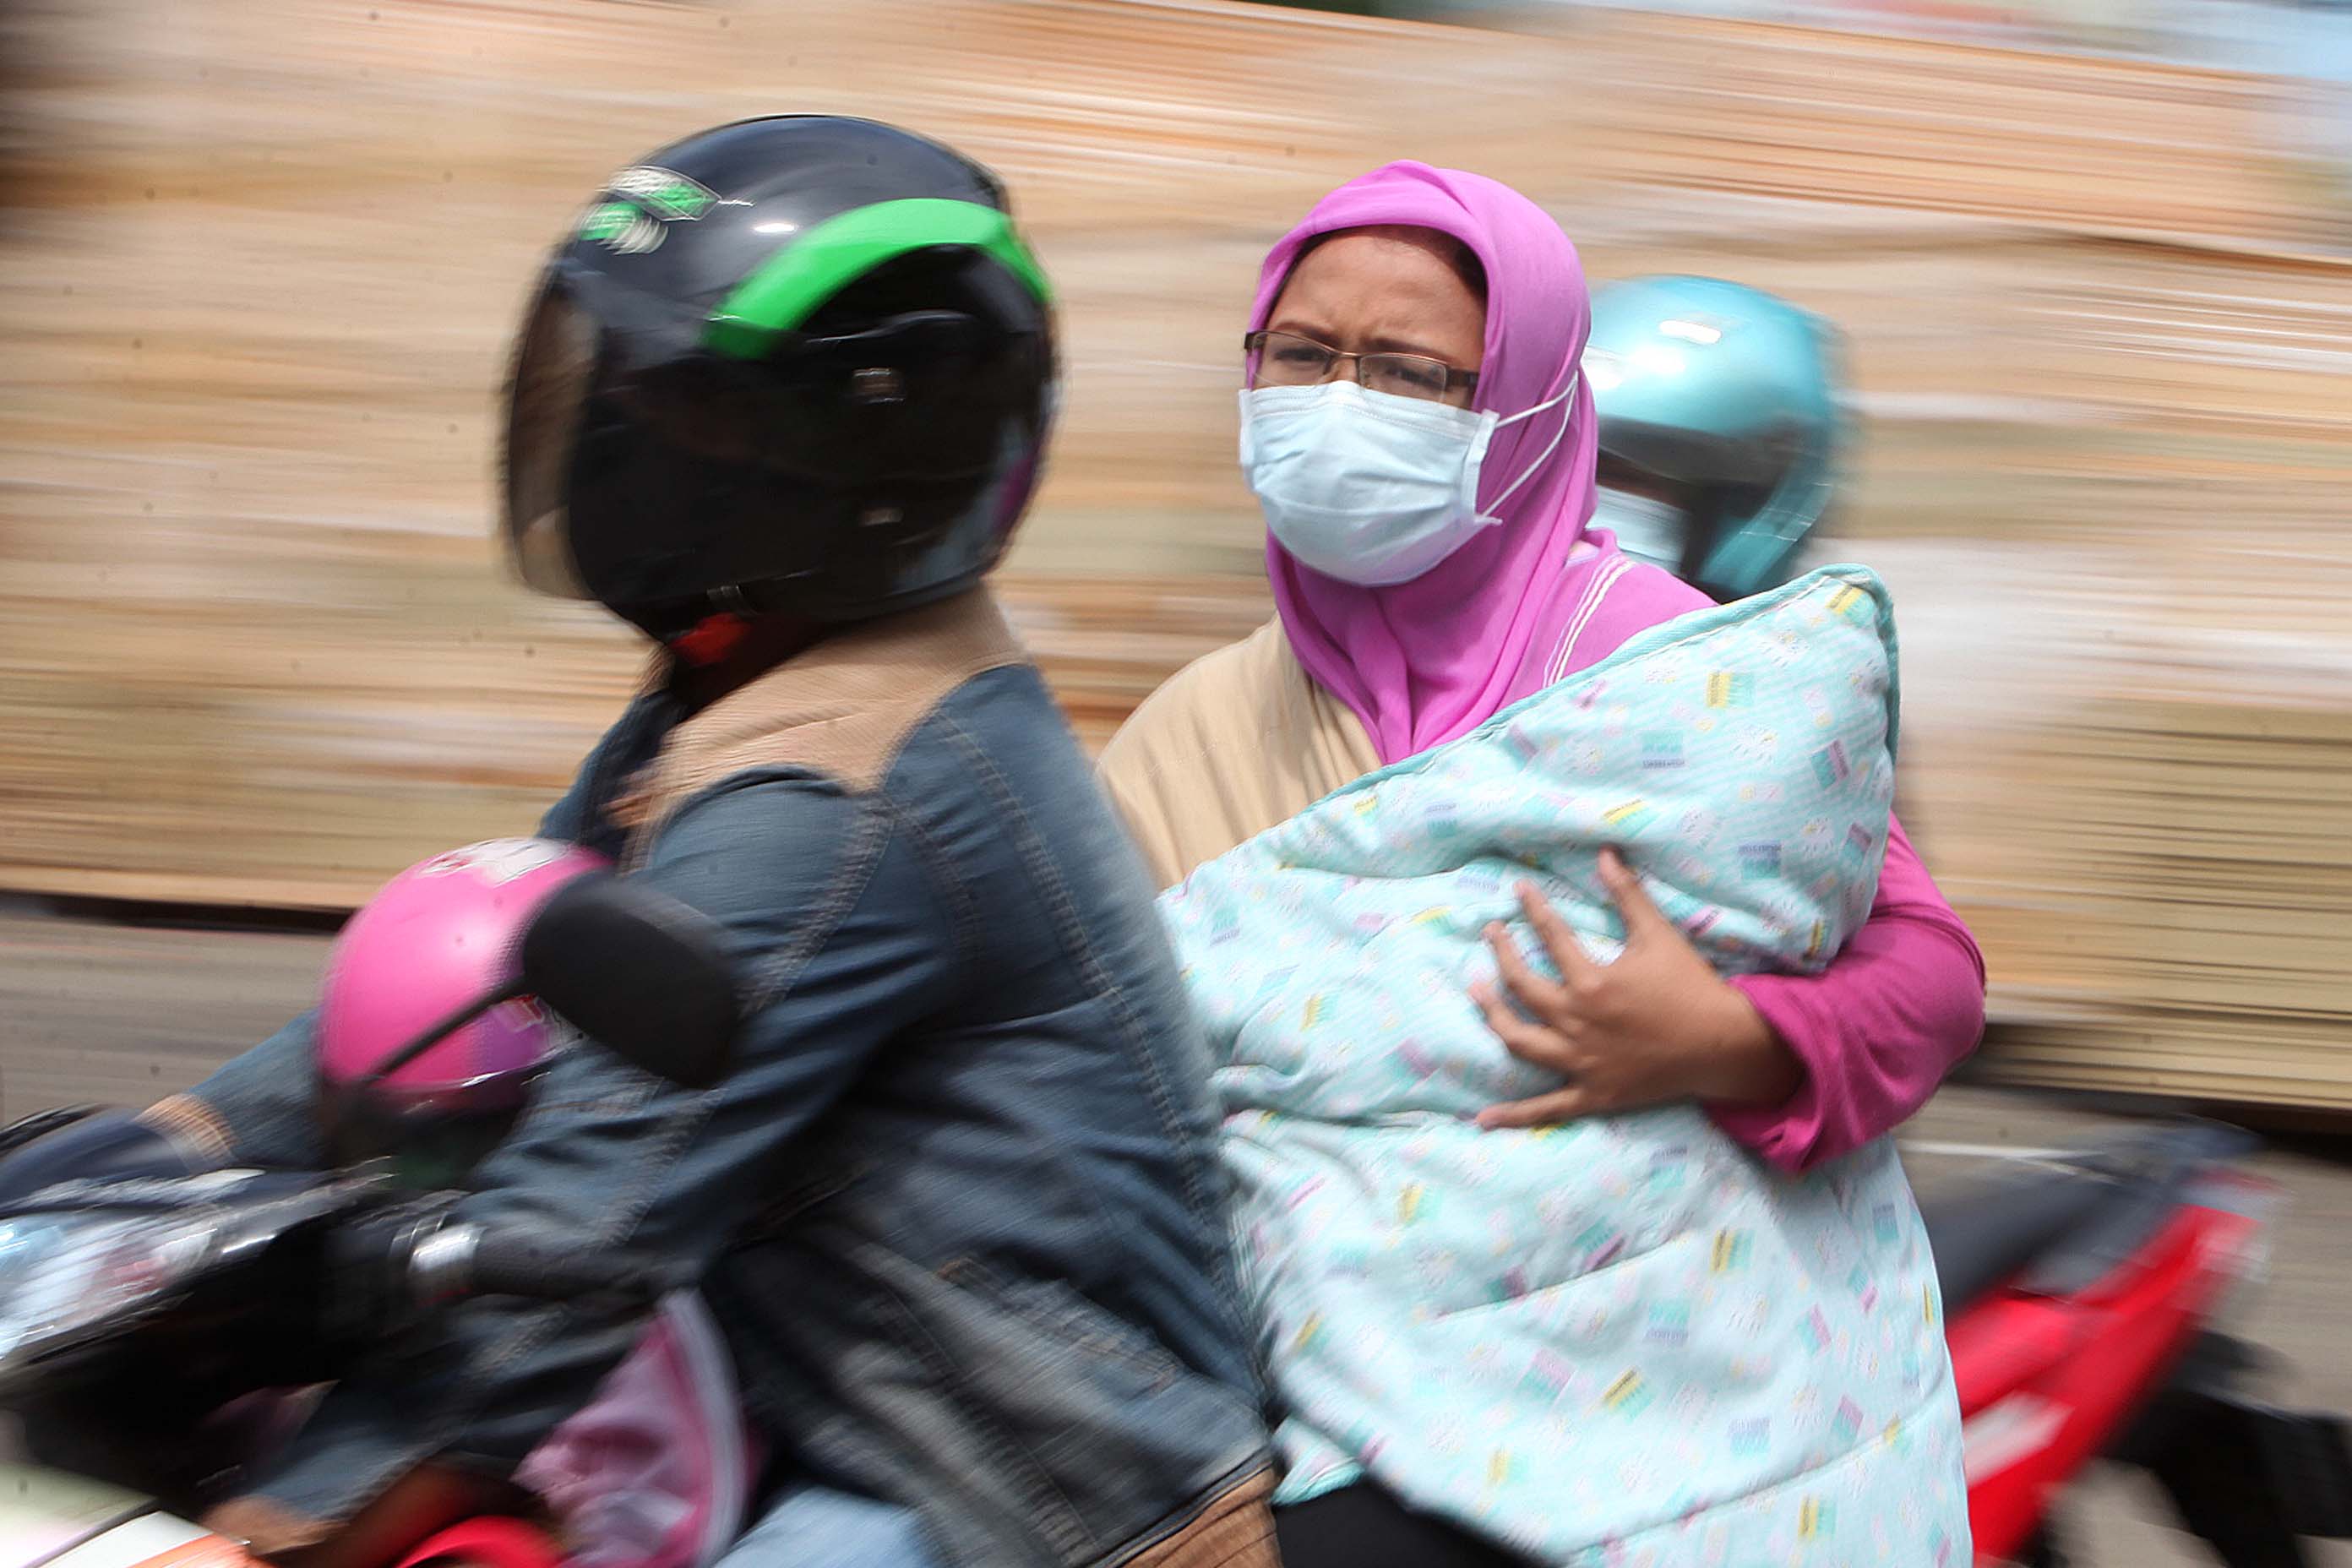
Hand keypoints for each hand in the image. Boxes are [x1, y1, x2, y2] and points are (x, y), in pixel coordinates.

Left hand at [1470, 849, 1800, 1128]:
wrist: (1722, 1045)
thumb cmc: (1691, 987)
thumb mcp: (1660, 935)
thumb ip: (1628, 895)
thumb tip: (1605, 854)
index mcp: (1591, 984)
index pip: (1550, 937)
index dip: (1532, 910)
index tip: (1517, 890)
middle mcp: (1577, 1023)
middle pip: (1521, 987)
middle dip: (1501, 956)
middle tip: (1491, 934)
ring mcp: (1580, 1063)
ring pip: (1519, 1042)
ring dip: (1493, 1018)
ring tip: (1477, 994)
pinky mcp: (1591, 1094)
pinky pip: (1545, 1109)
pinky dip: (1514, 1115)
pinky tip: (1483, 1119)